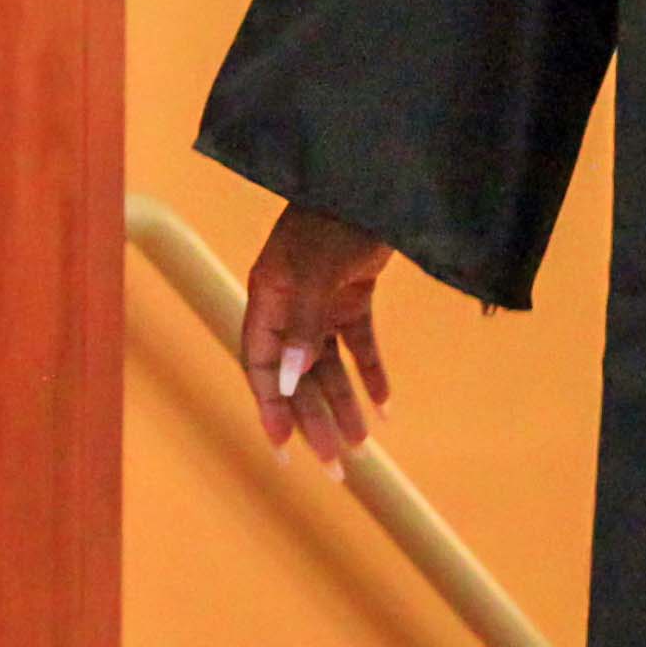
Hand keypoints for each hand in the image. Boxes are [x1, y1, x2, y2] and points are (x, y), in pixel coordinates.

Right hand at [239, 203, 393, 469]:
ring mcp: (321, 300)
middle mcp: (289, 305)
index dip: (270, 409)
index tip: (284, 450)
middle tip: (335, 468)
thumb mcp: (315, 270)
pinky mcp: (352, 294)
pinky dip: (371, 372)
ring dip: (344, 405)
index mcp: (267, 299)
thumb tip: (288, 379)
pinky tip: (385, 405)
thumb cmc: (334, 216)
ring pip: (328, 366)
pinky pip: (359, 344)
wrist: (373, 178)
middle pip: (297, 376)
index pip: (260, 366)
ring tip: (361, 447)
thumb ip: (303, 323)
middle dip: (314, 422)